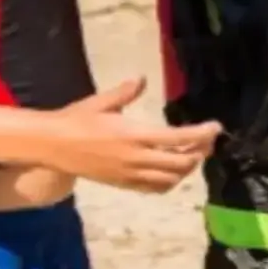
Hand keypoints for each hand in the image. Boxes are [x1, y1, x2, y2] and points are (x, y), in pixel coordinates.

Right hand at [43, 77, 221, 191]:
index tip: (215, 127)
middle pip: (181, 162)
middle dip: (200, 152)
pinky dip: (170, 182)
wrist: (51, 146)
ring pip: (171, 178)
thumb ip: (125, 93)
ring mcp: (130, 174)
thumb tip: (142, 79)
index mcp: (134, 135)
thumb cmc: (76, 120)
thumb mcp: (101, 102)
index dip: (202, 134)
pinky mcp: (123, 184)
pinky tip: (173, 171)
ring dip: (187, 168)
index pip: (179, 138)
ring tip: (193, 154)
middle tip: (207, 141)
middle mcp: (136, 158)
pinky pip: (155, 189)